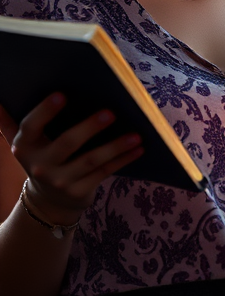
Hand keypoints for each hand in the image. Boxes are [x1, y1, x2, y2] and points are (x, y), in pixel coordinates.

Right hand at [0, 94, 143, 223]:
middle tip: (111, 113)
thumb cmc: (42, 157)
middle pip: (67, 144)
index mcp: (24, 147)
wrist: (46, 201)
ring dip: (115, 147)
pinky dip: (123, 159)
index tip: (61, 94)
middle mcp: (40, 165)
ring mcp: (60, 181)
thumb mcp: (26, 143)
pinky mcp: (79, 192)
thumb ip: (12, 121)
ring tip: (136, 134)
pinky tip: (139, 148)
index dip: (44, 112)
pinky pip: (104, 172)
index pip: (31, 127)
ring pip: (91, 160)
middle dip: (89, 128)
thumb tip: (0, 99)